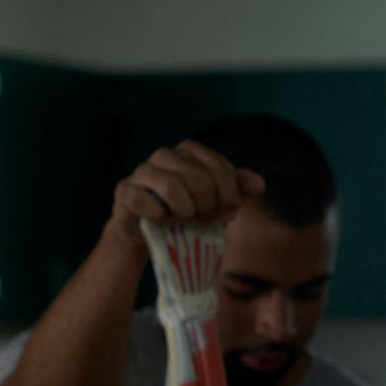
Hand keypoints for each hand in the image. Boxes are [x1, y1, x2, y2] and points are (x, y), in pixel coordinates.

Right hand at [104, 139, 265, 253]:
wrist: (147, 234)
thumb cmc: (184, 214)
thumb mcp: (214, 202)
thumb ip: (237, 190)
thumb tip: (260, 184)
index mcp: (188, 151)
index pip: (220, 168)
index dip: (228, 196)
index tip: (225, 213)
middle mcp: (164, 155)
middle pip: (199, 179)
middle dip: (207, 207)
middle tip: (205, 221)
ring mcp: (142, 171)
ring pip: (172, 186)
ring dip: (185, 212)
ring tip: (185, 221)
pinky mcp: (125, 191)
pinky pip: (145, 201)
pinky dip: (159, 216)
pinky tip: (162, 222)